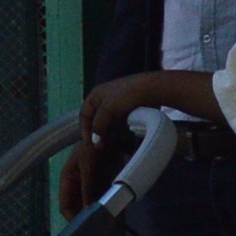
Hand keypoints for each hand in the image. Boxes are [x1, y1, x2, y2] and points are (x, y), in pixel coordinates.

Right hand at [74, 76, 159, 211]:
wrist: (151, 89)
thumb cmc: (126, 95)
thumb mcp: (108, 109)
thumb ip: (98, 124)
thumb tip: (95, 139)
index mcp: (95, 95)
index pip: (84, 115)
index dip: (84, 130)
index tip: (89, 144)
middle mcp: (103, 99)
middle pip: (95, 120)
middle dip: (96, 133)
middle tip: (99, 147)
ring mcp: (116, 104)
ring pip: (107, 122)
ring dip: (106, 133)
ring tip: (108, 145)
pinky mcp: (126, 109)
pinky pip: (117, 122)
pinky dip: (116, 130)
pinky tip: (118, 138)